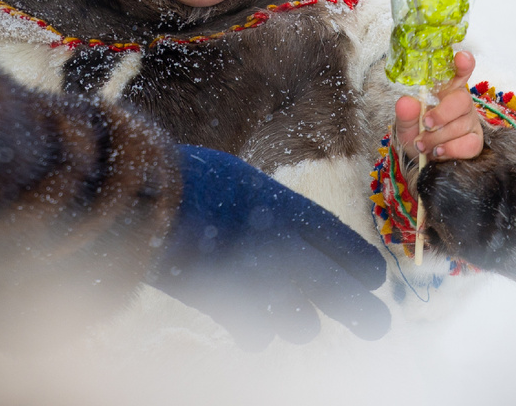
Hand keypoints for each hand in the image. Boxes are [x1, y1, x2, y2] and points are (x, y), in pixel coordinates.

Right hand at [150, 146, 389, 349]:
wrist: (137, 197)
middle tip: (377, 326)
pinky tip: (250, 323)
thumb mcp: (241, 179)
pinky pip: (258, 337)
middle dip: (364, 314)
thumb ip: (272, 207)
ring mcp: (256, 281)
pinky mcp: (224, 306)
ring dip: (298, 322)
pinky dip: (255, 331)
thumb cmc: (185, 178)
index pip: (348, 248)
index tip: (371, 280)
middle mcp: (284, 249)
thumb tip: (291, 228)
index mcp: (290, 209)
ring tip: (291, 315)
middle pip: (344, 294)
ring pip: (303, 325)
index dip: (363, 269)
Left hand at [394, 50, 482, 160]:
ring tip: (421, 144)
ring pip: (461, 125)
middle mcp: (460, 103)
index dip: (462, 64)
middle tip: (425, 124)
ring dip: (437, 138)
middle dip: (441, 114)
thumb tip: (406, 102)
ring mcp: (470, 122)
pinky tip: (438, 152)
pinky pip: (470, 144)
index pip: (457, 73)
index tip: (461, 57)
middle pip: (461, 100)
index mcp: (444, 91)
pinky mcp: (475, 141)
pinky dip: (450, 150)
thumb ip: (405, 112)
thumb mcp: (405, 122)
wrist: (420, 159)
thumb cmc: (416, 133)